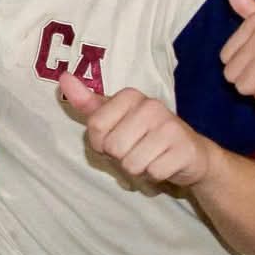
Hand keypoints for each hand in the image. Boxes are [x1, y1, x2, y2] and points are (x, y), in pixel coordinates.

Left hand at [57, 73, 216, 190]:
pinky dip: (155, 176)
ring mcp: (171, 127)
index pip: (95, 126)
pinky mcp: (185, 149)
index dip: (101, 143)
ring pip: (131, 163)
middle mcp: (151, 106)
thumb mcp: (114, 118)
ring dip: (138, 168)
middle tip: (137, 150)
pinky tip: (164, 165)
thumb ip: (87, 102)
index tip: (117, 138)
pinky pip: (153, 173)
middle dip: (120, 157)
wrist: (190, 154)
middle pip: (113, 147)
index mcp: (130, 96)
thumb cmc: (144, 136)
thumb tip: (63, 78)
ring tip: (150, 158)